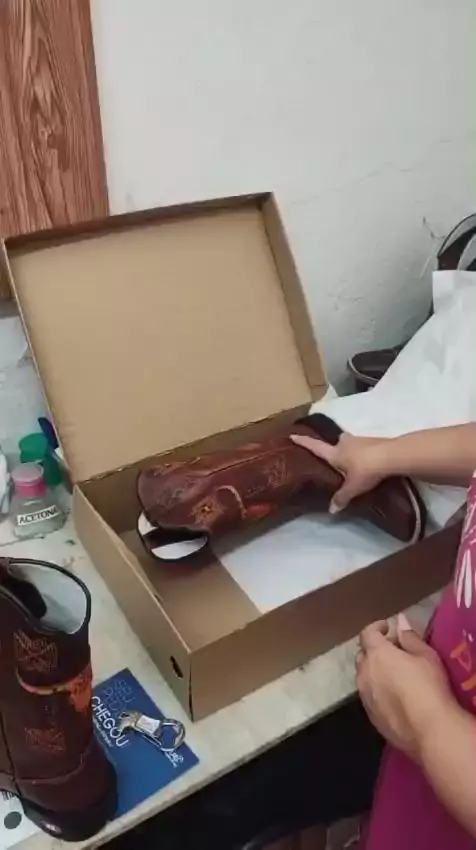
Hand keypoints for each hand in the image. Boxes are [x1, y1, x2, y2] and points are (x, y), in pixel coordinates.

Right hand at [290, 431, 387, 510]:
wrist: (392, 455)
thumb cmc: (366, 470)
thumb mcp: (353, 487)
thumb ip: (342, 497)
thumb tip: (331, 510)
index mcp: (336, 453)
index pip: (316, 447)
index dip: (304, 442)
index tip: (293, 435)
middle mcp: (345, 443)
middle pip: (336, 443)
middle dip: (335, 448)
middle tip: (335, 457)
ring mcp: (360, 439)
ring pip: (350, 444)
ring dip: (350, 451)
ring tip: (354, 463)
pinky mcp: (374, 441)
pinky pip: (364, 446)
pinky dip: (363, 453)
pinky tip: (368, 462)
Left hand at [356, 616, 454, 763]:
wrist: (428, 729)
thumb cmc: (429, 686)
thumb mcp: (426, 656)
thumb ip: (409, 638)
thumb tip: (399, 623)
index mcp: (376, 654)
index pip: (367, 634)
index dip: (375, 628)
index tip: (387, 627)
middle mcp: (364, 673)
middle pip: (362, 656)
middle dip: (374, 651)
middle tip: (393, 652)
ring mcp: (364, 696)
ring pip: (363, 678)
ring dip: (373, 672)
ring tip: (392, 675)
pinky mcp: (370, 716)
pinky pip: (369, 697)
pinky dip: (377, 691)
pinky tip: (393, 697)